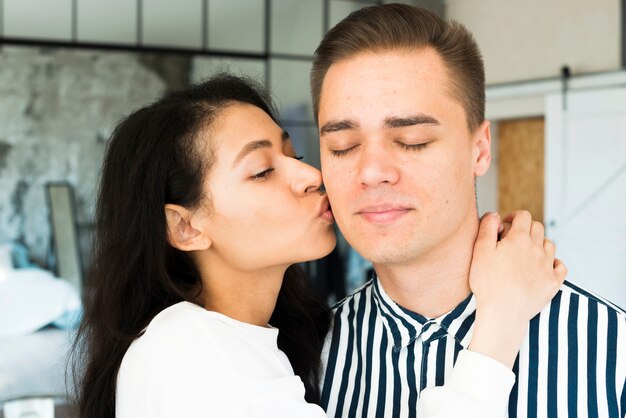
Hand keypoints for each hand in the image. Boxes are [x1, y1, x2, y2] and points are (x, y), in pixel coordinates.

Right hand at [467, 211, 566, 367]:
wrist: (503, 312)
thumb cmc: (487, 282)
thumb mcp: (480, 251)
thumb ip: (486, 228)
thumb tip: (494, 214)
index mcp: (519, 239)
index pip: (523, 216)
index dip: (513, 216)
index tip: (505, 224)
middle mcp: (536, 249)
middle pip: (538, 227)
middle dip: (526, 227)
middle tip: (513, 238)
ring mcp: (547, 266)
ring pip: (549, 244)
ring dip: (539, 243)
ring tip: (527, 252)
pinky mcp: (553, 283)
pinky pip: (561, 266)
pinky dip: (554, 262)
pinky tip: (545, 266)